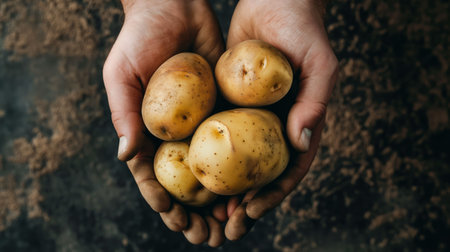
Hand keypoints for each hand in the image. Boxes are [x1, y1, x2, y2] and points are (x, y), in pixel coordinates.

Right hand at [102, 0, 225, 245]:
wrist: (174, 5)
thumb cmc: (140, 37)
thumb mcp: (122, 73)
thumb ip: (124, 113)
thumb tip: (124, 156)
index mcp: (149, 130)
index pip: (154, 175)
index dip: (162, 201)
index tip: (175, 221)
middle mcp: (177, 132)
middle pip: (185, 181)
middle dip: (194, 212)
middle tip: (206, 238)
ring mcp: (202, 122)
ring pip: (213, 169)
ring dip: (221, 200)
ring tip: (231, 226)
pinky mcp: (224, 108)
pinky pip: (234, 141)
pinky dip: (241, 168)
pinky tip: (251, 188)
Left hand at [223, 0, 337, 239]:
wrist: (274, 0)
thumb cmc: (303, 29)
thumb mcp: (320, 64)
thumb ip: (316, 102)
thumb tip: (300, 143)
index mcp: (300, 123)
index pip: (289, 168)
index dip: (273, 194)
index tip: (251, 213)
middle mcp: (275, 125)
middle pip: (260, 173)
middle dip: (245, 203)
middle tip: (225, 228)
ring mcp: (250, 116)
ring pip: (237, 160)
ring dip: (223, 189)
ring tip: (205, 213)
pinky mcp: (229, 102)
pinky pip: (217, 133)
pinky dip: (207, 156)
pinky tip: (191, 173)